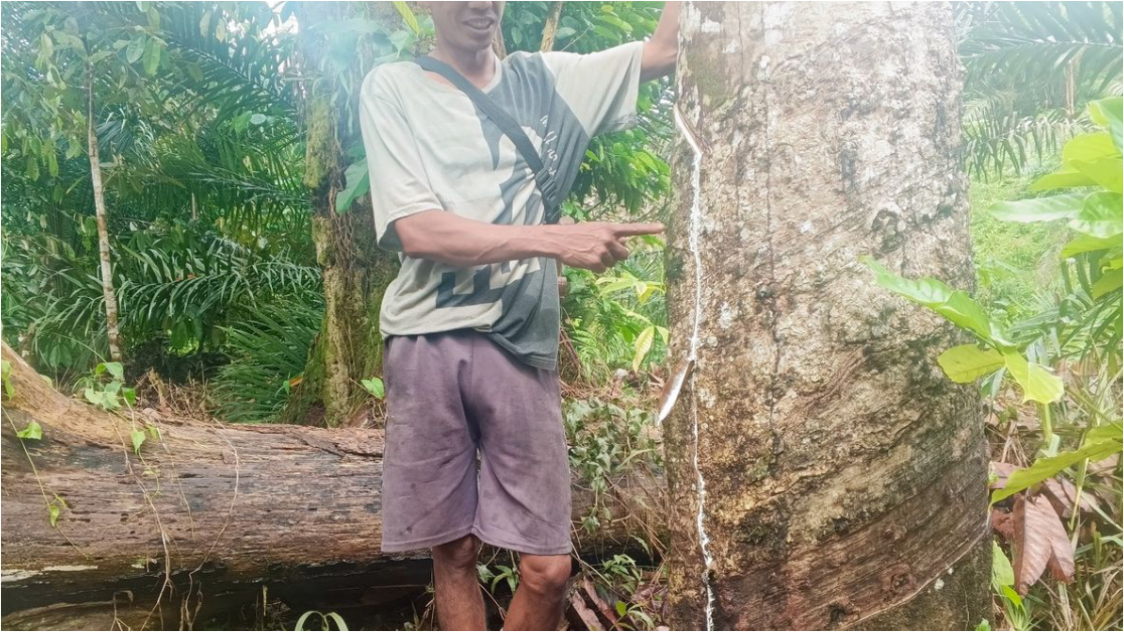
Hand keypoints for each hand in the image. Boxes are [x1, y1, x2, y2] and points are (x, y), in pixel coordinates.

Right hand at [549, 222, 663, 272]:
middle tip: (604, 252)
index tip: (663, 228)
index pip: (633, 228)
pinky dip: (595, 268)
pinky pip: (602, 269)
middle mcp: (609, 238)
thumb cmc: (577, 234)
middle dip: (618, 256)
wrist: (559, 240)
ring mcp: (603, 250)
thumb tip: (626, 242)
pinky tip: (586, 260)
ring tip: (590, 254)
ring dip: (605, 262)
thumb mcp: (596, 230)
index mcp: (609, 228)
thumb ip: (612, 236)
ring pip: (613, 263)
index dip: (649, 229)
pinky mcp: (596, 262)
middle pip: (625, 254)